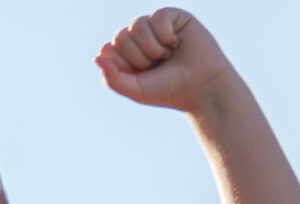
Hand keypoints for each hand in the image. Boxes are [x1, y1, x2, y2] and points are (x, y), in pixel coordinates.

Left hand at [95, 11, 235, 112]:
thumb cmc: (169, 90)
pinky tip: (176, 43)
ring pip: (136, 25)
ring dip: (152, 48)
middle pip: (120, 37)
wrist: (202, 87)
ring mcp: (153, 26)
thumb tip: (97, 57)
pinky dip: (165, 36)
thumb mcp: (136, 90)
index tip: (140, 75)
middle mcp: (137, 38)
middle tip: (157, 66)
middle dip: (139, 58)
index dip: (122, 64)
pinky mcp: (171, 16)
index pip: (107, 49)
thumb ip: (112, 78)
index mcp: (125, 55)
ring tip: (167, 56)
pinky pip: (156, 18)